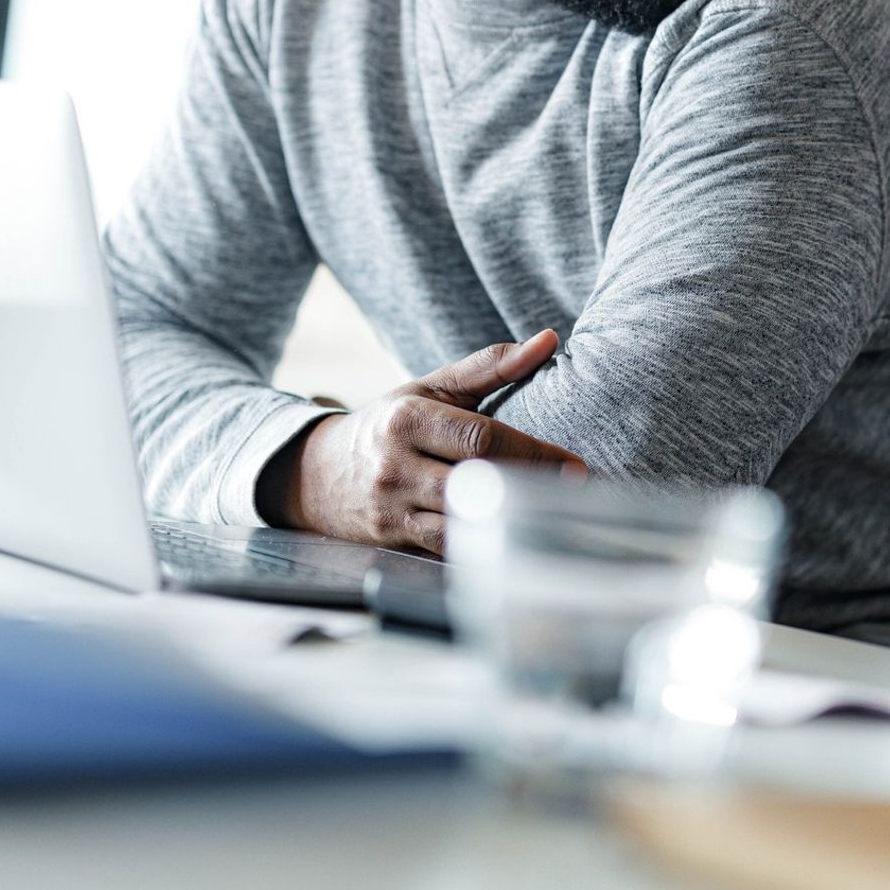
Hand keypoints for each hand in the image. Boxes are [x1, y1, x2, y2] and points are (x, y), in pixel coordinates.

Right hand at [260, 329, 581, 553]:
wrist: (315, 473)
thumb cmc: (389, 423)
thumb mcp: (430, 387)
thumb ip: (490, 366)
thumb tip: (549, 340)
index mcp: (409, 419)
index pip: (480, 438)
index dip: (532, 453)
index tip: (574, 465)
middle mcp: (396, 465)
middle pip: (474, 481)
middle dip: (529, 488)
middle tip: (574, 494)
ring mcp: (390, 507)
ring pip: (460, 522)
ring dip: (509, 522)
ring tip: (552, 518)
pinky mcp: (391, 539)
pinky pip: (445, 549)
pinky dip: (481, 546)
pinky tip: (514, 542)